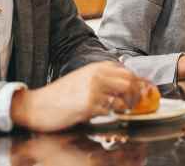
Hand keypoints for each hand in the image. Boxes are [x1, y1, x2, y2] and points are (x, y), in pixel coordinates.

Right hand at [10, 61, 143, 131]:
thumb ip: (102, 80)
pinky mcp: (89, 105)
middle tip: (136, 104)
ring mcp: (93, 90)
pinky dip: (114, 115)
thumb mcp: (82, 80)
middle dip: (137, 94)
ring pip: (124, 96)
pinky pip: (111, 110)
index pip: (127, 71)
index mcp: (96, 67)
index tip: (148, 90)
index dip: (141, 82)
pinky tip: (110, 117)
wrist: (36, 105)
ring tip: (123, 111)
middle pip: (130, 81)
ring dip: (128, 106)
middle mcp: (96, 75)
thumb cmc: (59, 96)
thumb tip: (126, 86)